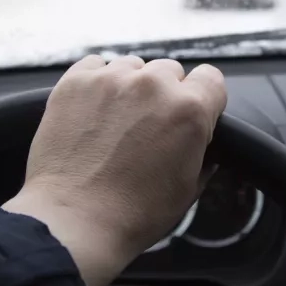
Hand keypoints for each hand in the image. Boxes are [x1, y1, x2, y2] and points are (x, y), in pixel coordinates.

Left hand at [2, 55, 226, 285]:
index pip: (211, 78)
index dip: (203, 98)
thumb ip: (203, 155)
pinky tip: (92, 110)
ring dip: (130, 87)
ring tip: (115, 122)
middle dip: (164, 94)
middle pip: (170, 70)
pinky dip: (97, 82)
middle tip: (148, 126)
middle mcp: (153, 85)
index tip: (191, 112)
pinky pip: (95, 65)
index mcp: (189, 109)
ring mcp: (111, 79)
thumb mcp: (188, 189)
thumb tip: (203, 145)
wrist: (74, 220)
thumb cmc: (132, 213)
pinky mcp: (76, 81)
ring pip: (132, 66)